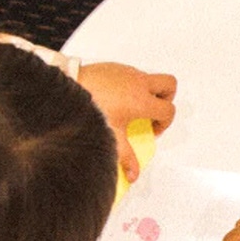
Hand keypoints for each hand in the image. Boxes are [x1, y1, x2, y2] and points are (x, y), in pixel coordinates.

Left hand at [77, 63, 176, 181]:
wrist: (70, 89)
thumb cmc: (90, 107)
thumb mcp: (111, 136)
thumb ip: (126, 157)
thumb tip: (133, 173)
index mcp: (142, 100)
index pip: (168, 110)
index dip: (165, 123)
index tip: (152, 130)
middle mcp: (138, 83)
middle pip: (170, 85)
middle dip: (167, 99)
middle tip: (155, 112)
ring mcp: (128, 72)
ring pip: (151, 78)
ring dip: (148, 92)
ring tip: (133, 108)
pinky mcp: (116, 66)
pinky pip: (133, 73)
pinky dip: (132, 85)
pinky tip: (118, 98)